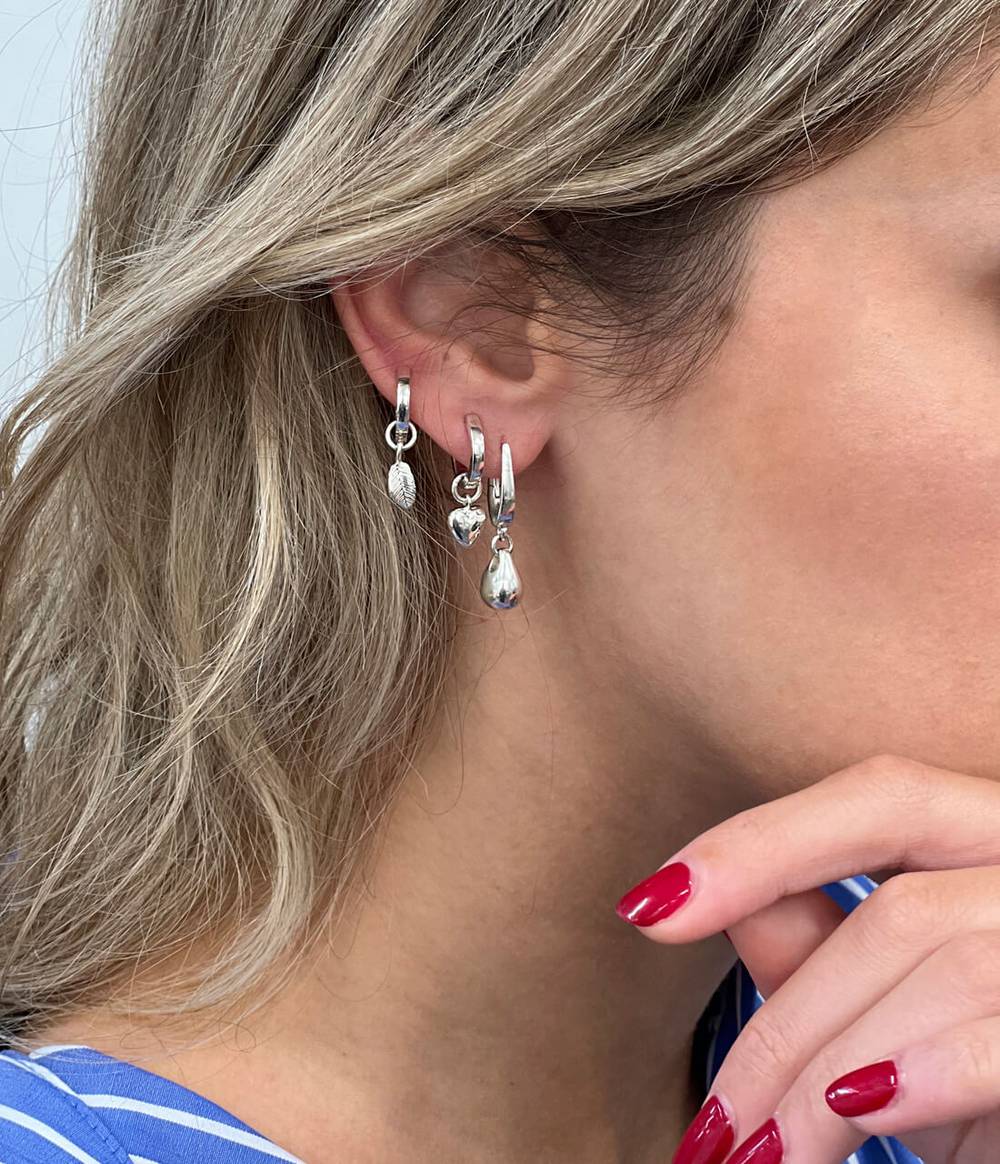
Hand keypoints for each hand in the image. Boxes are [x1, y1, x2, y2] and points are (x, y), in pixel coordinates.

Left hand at [613, 754, 999, 1163]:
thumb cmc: (996, 1081)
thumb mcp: (911, 1018)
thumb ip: (832, 946)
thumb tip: (730, 904)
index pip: (884, 799)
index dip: (761, 840)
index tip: (647, 904)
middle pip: (899, 910)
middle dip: (784, 1023)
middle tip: (713, 1132)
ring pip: (940, 956)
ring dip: (828, 1071)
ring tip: (764, 1156)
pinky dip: (926, 1068)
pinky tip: (856, 1109)